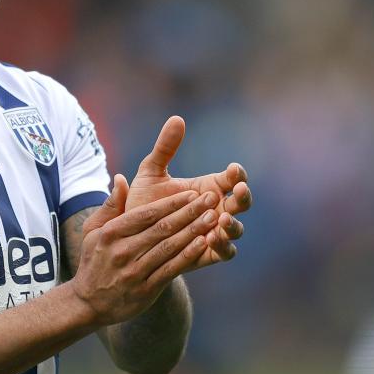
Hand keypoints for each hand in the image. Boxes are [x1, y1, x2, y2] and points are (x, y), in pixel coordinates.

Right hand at [68, 181, 221, 326]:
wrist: (88, 304)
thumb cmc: (94, 261)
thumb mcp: (92, 231)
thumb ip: (110, 206)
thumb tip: (121, 179)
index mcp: (111, 233)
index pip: (146, 214)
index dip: (172, 203)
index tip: (192, 193)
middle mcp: (123, 251)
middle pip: (162, 228)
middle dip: (189, 212)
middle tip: (211, 199)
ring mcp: (134, 272)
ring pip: (169, 247)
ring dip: (193, 231)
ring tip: (213, 217)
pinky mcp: (145, 290)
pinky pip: (170, 269)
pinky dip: (187, 255)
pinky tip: (203, 244)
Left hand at [123, 116, 250, 269]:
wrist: (130, 239)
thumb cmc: (142, 203)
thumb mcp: (150, 174)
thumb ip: (164, 149)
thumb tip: (177, 118)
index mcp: (208, 188)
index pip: (232, 178)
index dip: (237, 174)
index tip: (233, 169)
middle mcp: (216, 210)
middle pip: (241, 202)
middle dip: (243, 196)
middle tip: (238, 190)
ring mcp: (215, 232)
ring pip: (236, 229)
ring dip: (234, 224)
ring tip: (222, 219)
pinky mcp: (208, 254)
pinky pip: (224, 252)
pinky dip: (223, 246)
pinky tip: (211, 239)